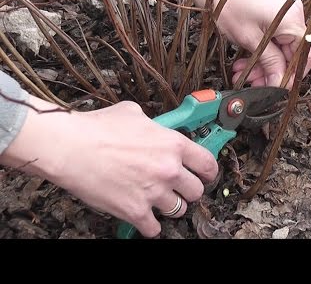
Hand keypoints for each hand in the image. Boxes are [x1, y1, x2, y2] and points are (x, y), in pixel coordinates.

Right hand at [0, 96, 217, 237]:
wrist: (70, 147)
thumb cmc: (98, 128)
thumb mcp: (133, 113)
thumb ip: (153, 124)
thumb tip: (154, 127)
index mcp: (173, 145)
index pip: (208, 164)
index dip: (208, 171)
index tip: (203, 174)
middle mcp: (169, 170)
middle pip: (197, 191)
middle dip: (188, 190)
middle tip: (177, 187)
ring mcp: (154, 193)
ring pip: (180, 210)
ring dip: (171, 206)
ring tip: (158, 200)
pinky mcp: (136, 212)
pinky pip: (154, 229)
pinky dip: (150, 225)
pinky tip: (143, 217)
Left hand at [218, 0, 310, 88]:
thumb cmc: (230, 6)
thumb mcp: (251, 40)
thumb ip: (270, 63)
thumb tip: (280, 83)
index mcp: (292, 20)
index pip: (306, 55)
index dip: (293, 75)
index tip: (278, 87)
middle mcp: (293, 16)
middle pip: (290, 54)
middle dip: (271, 72)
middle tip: (254, 84)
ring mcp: (284, 16)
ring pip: (279, 50)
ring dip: (262, 66)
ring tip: (243, 75)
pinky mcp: (273, 17)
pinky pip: (272, 41)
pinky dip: (260, 54)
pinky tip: (244, 64)